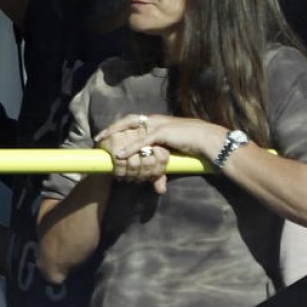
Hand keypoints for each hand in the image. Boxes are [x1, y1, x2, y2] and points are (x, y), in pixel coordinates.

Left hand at [95, 114, 227, 192]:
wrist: (208, 141)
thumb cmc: (192, 146)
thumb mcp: (172, 155)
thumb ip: (162, 166)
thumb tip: (158, 187)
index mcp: (155, 122)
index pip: (131, 121)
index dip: (117, 127)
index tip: (105, 135)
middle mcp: (154, 120)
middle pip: (127, 121)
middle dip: (112, 129)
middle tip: (99, 138)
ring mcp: (158, 125)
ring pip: (132, 130)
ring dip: (117, 138)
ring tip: (105, 145)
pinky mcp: (163, 133)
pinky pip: (143, 141)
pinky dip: (130, 148)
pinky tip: (120, 154)